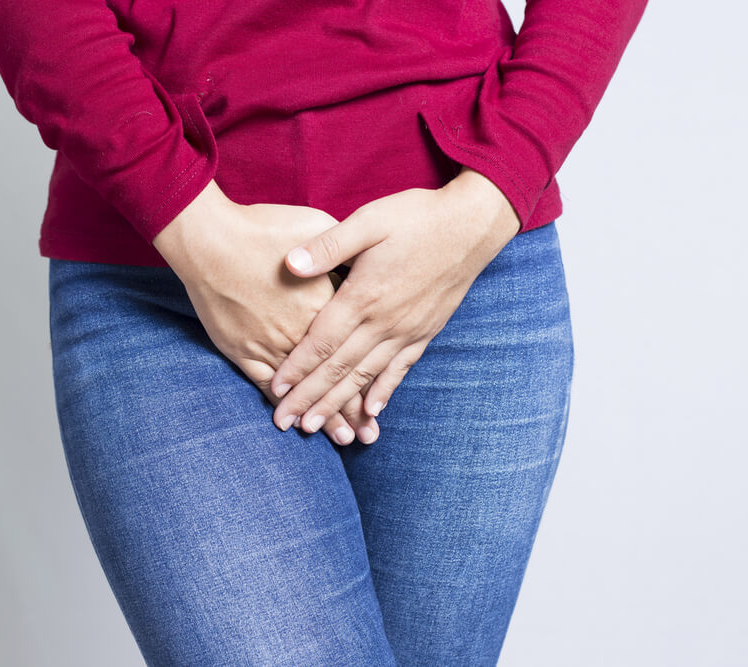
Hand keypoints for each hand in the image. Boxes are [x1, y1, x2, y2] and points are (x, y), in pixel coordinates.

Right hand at [153, 180, 379, 445]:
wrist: (211, 239)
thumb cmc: (263, 228)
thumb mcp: (317, 225)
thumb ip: (342, 248)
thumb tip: (363, 256)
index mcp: (326, 303)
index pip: (354, 350)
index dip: (371, 380)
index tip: (380, 407)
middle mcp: (302, 332)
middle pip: (333, 377)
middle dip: (351, 411)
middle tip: (368, 437)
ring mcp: (270, 344)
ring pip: (302, 389)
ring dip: (322, 416)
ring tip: (342, 440)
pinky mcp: (241, 349)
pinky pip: (264, 384)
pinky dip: (281, 403)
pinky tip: (290, 421)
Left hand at [268, 166, 521, 437]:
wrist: (473, 226)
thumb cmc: (417, 217)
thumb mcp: (369, 220)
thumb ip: (328, 245)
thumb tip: (289, 264)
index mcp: (364, 296)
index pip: (322, 342)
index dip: (297, 368)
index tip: (275, 389)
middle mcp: (384, 322)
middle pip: (339, 369)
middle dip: (310, 398)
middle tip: (285, 423)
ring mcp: (407, 331)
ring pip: (366, 376)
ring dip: (340, 404)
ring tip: (317, 427)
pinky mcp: (425, 332)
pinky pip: (400, 370)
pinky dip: (383, 392)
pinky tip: (371, 412)